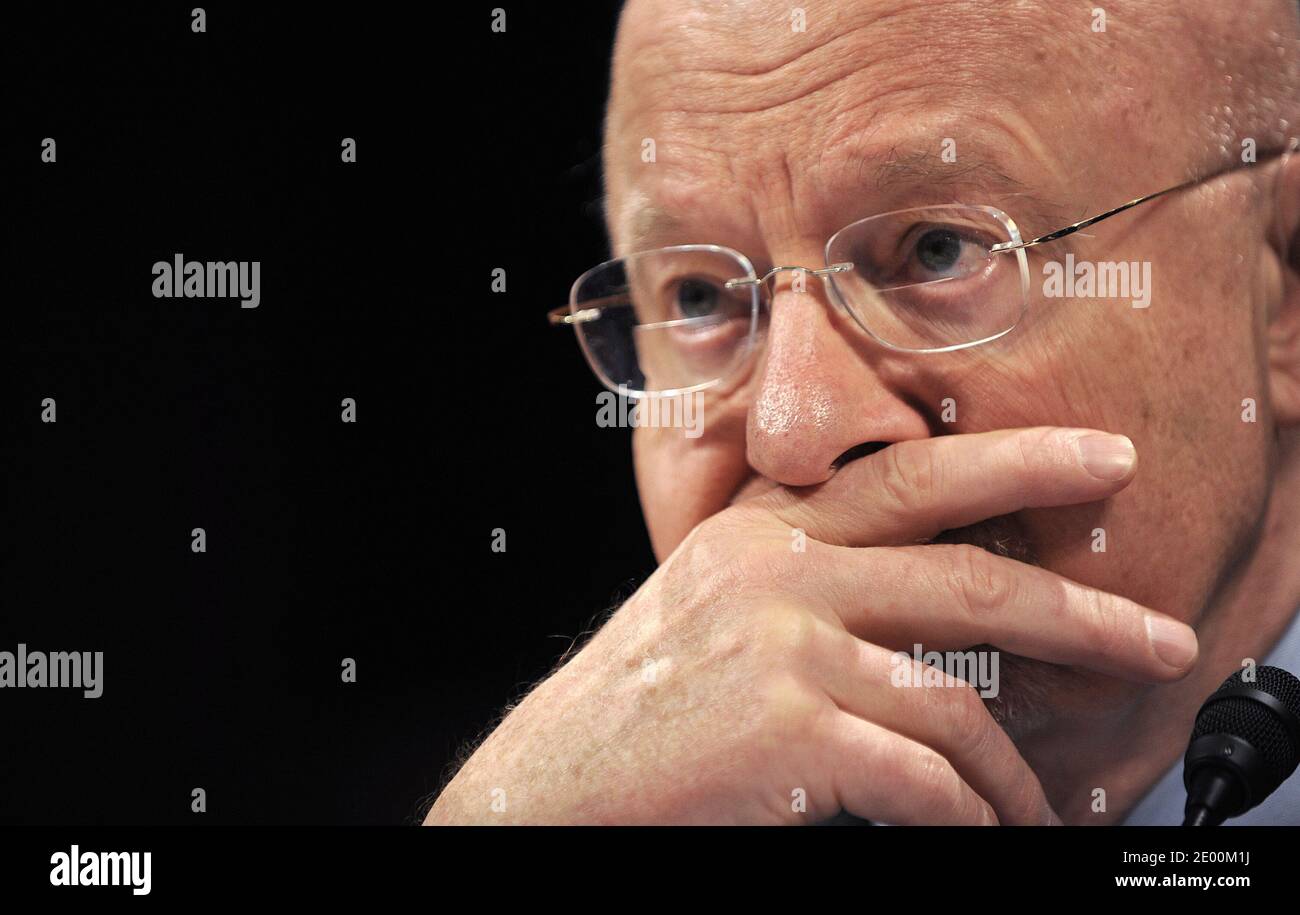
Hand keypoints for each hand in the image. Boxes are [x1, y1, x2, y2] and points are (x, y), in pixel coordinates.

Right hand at [426, 427, 1196, 824]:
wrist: (551, 783)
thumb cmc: (644, 706)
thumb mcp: (718, 607)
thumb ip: (812, 580)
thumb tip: (937, 610)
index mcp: (763, 532)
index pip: (910, 475)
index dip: (1018, 461)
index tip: (1103, 461)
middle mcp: (775, 572)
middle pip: (967, 580)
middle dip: (1083, 616)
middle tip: (1160, 641)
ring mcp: (780, 645)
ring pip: (954, 704)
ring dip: (1012, 774)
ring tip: (1037, 807)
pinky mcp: (787, 728)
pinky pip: (921, 778)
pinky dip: (966, 818)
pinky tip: (975, 831)